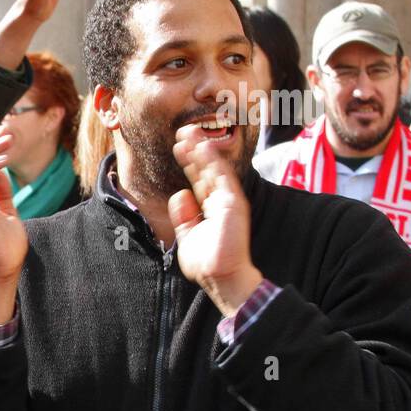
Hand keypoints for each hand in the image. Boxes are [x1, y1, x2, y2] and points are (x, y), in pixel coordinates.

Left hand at [169, 126, 262, 316]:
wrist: (221, 277)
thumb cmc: (207, 262)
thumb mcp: (188, 236)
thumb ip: (183, 216)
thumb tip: (179, 195)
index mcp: (211, 208)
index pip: (198, 180)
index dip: (189, 162)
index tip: (177, 146)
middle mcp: (221, 202)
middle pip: (205, 171)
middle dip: (194, 151)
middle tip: (182, 132)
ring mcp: (228, 201)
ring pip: (213, 169)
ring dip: (201, 150)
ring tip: (189, 132)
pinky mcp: (233, 203)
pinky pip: (222, 177)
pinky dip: (212, 161)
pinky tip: (202, 147)